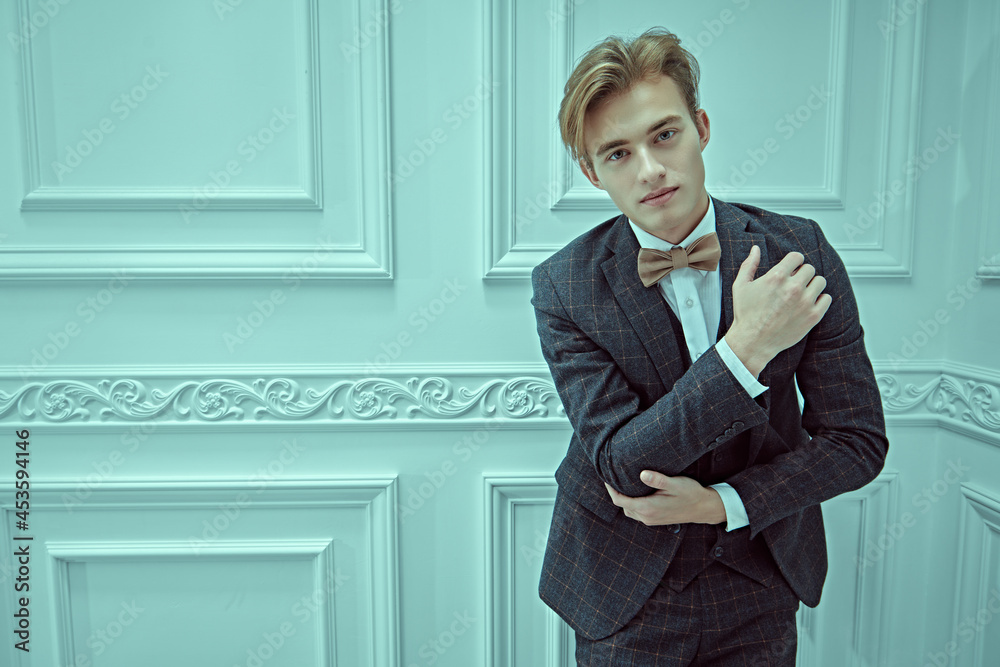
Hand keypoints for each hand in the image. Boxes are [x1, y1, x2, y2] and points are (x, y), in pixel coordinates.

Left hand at [604, 470, 726, 525]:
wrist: (704, 508)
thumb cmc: (690, 494)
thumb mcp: (675, 484)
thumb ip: (658, 480)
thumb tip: (642, 474)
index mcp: (648, 508)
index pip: (619, 500)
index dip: (610, 489)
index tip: (606, 476)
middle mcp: (647, 517)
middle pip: (622, 505)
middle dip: (615, 492)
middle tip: (612, 476)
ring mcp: (651, 520)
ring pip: (629, 510)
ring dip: (624, 499)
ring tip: (622, 483)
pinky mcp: (655, 520)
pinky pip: (637, 512)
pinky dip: (632, 503)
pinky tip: (635, 492)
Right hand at [725, 246, 831, 376]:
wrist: (753, 342)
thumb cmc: (745, 314)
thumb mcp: (740, 286)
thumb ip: (749, 265)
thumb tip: (756, 249)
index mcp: (776, 277)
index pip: (797, 257)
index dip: (793, 262)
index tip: (791, 269)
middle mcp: (793, 287)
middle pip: (809, 268)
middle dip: (802, 274)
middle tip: (794, 284)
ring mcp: (805, 302)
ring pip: (820, 281)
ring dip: (812, 285)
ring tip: (802, 293)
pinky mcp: (813, 316)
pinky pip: (826, 298)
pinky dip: (820, 299)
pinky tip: (808, 303)